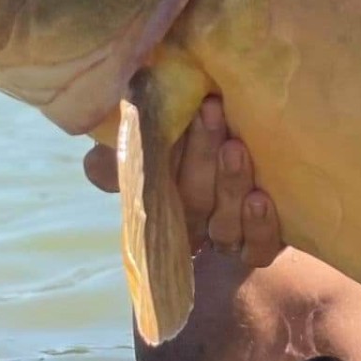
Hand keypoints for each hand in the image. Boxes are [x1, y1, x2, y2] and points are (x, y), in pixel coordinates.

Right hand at [81, 95, 285, 267]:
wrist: (256, 131)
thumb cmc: (197, 132)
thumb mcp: (161, 131)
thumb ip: (126, 149)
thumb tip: (97, 162)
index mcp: (163, 199)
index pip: (151, 194)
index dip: (156, 164)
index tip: (164, 122)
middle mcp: (193, 222)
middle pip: (192, 202)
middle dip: (200, 155)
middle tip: (210, 111)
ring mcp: (228, 233)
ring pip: (223, 225)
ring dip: (229, 185)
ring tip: (235, 148)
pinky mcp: (263, 242)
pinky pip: (257, 249)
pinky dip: (259, 227)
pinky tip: (260, 199)